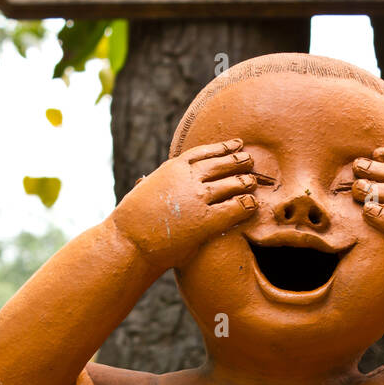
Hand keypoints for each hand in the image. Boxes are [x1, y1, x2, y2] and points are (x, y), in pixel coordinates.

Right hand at [112, 138, 257, 273]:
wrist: (129, 240)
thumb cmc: (130, 222)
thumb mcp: (140, 193)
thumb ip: (148, 184)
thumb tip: (142, 181)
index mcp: (173, 168)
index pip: (205, 152)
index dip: (224, 147)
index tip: (237, 144)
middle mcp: (188, 178)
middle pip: (222, 164)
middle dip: (239, 161)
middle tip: (250, 161)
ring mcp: (198, 198)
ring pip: (231, 184)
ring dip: (245, 182)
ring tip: (254, 183)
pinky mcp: (206, 221)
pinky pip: (235, 208)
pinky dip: (246, 205)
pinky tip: (253, 205)